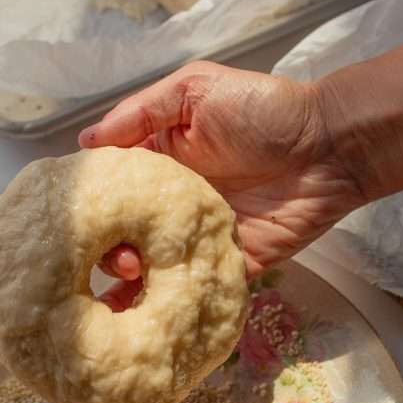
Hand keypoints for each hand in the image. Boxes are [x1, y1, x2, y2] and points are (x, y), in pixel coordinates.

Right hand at [79, 61, 367, 291]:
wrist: (329, 146)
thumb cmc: (263, 109)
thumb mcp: (195, 90)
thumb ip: (141, 113)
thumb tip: (85, 143)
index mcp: (161, 163)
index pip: (114, 191)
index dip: (92, 207)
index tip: (74, 221)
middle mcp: (175, 206)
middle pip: (128, 237)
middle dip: (109, 251)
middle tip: (111, 257)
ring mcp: (200, 239)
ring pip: (154, 270)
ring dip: (134, 281)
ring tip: (130, 278)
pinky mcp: (229, 266)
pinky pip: (196, 292)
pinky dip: (173, 305)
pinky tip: (151, 313)